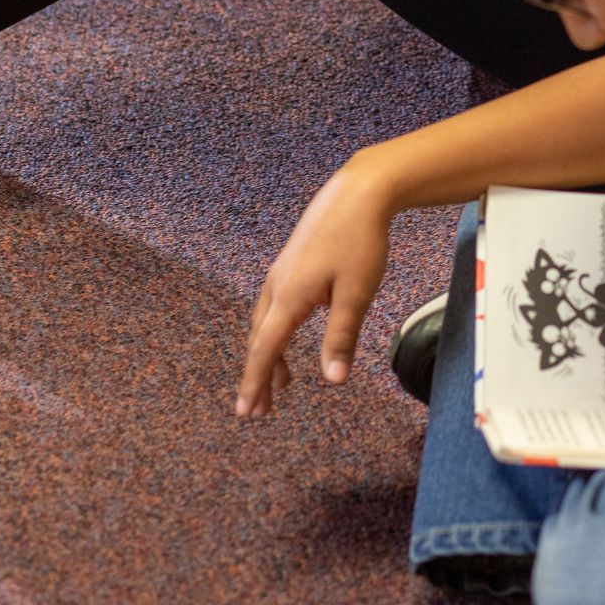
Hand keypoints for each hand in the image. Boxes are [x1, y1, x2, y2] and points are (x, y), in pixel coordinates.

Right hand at [236, 155, 393, 420]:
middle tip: (259, 410)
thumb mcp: (356, 294)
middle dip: (258, 376)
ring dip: (268, 354)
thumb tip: (332, 381)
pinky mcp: (293, 261)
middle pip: (260, 339)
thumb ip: (341, 337)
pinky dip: (277, 330)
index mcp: (288, 296)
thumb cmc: (360, 240)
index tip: (245, 412)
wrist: (360, 191)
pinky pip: (275, 305)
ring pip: (266, 321)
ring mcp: (282, 270)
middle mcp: (277, 284)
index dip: (254, 383)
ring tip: (281, 384)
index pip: (264, 350)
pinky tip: (293, 335)